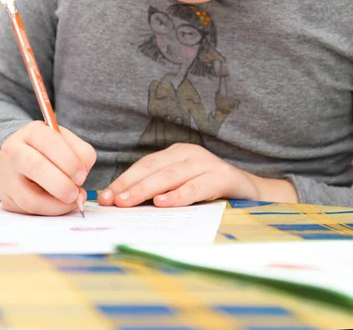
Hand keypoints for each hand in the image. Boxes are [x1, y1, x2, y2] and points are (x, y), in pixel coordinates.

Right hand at [0, 121, 95, 215]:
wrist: (18, 160)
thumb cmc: (48, 150)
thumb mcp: (65, 142)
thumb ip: (80, 155)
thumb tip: (81, 181)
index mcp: (33, 131)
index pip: (51, 141)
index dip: (70, 161)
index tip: (82, 176)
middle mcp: (14, 151)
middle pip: (36, 166)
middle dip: (62, 184)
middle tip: (77, 192)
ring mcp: (6, 176)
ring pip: (30, 196)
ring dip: (57, 203)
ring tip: (72, 200)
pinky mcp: (6, 197)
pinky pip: (29, 209)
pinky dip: (50, 210)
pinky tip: (60, 205)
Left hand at [98, 144, 298, 207]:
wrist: (250, 191)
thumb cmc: (209, 190)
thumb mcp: (181, 186)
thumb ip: (158, 190)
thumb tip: (122, 203)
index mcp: (176, 153)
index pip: (144, 165)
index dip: (124, 180)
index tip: (105, 196)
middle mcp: (189, 153)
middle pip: (153, 168)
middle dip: (130, 185)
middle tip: (112, 201)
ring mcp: (206, 163)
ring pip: (170, 175)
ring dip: (147, 189)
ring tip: (128, 201)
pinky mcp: (222, 176)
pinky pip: (197, 186)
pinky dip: (178, 195)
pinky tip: (163, 203)